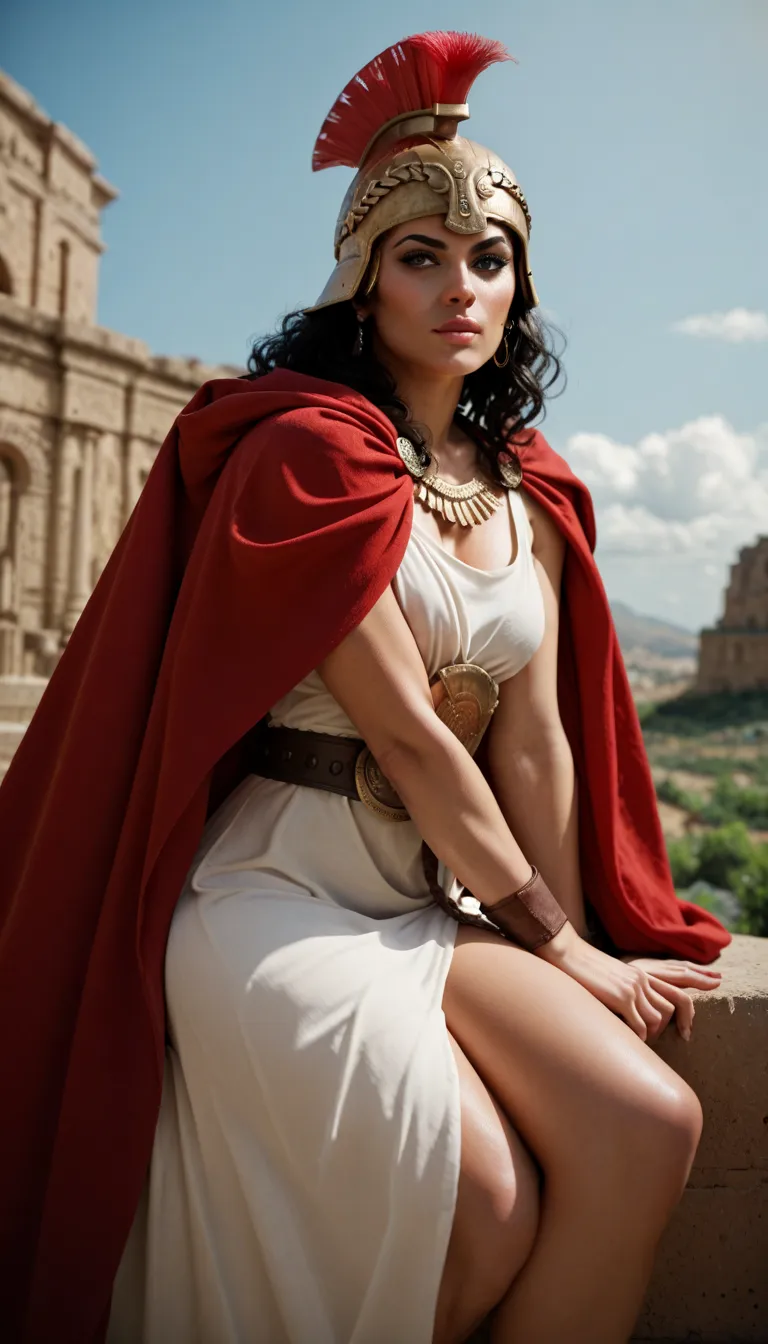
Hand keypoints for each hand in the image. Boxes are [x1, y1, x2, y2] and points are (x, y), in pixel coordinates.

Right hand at [535, 925, 720, 1043]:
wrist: (566, 953)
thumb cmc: (582, 969)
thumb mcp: (610, 978)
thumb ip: (623, 991)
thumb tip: (628, 1012)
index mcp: (642, 974)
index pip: (678, 993)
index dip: (687, 1014)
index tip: (686, 1032)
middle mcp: (642, 980)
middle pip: (672, 1009)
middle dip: (668, 1028)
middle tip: (659, 1042)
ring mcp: (633, 988)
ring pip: (658, 1019)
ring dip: (651, 1034)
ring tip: (640, 1041)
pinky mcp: (621, 997)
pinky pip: (640, 1026)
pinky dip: (638, 1037)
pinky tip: (629, 1040)